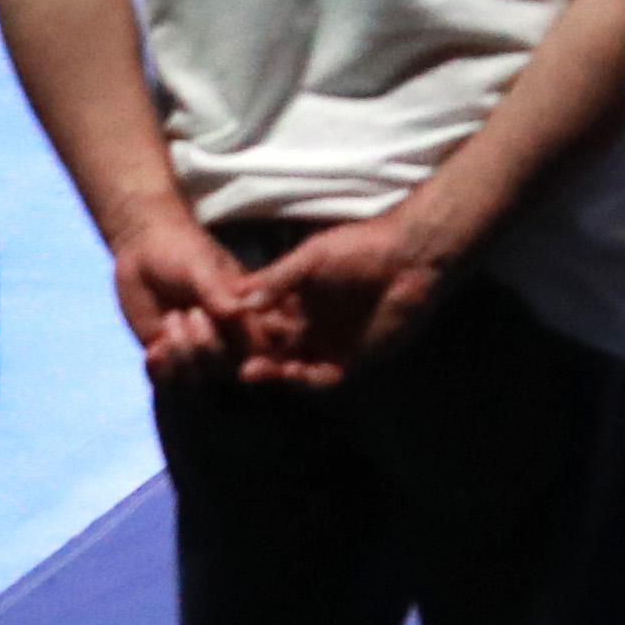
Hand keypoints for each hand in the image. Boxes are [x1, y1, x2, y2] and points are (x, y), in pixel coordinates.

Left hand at [106, 207, 263, 382]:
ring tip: (171, 317)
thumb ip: (216, 291)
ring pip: (195, 377)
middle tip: (189, 313)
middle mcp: (225, 337)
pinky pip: (165, 379)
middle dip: (205, 346)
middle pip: (224, 367)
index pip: (258, 346)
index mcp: (246, 316)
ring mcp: (194, 349)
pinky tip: (152, 351)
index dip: (250, 352)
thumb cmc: (183, 251)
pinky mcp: (165, 355)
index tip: (233, 343)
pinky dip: (158, 369)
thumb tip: (237, 313)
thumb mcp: (201, 266)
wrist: (144, 251)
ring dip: (179, 353)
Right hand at [227, 212, 456, 386]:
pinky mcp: (355, 356)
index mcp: (294, 301)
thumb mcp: (313, 257)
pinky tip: (292, 373)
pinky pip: (326, 375)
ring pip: (293, 365)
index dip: (236, 330)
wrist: (412, 256)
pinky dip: (308, 377)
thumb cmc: (362, 247)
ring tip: (251, 370)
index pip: (257, 322)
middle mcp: (307, 325)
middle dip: (250, 355)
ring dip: (273, 370)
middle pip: (271, 348)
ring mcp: (330, 342)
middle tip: (228, 358)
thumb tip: (239, 299)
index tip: (211, 333)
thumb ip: (278, 278)